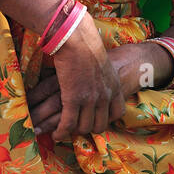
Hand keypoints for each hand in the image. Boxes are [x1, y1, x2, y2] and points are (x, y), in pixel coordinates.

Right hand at [41, 11, 125, 142]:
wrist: (78, 39)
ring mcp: (90, 99)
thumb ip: (102, 77)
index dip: (106, 119)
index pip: (117, 114)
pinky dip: (61, 132)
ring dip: (72, 132)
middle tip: (76, 126)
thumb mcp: (103, 64)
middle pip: (100, 125)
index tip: (95, 118)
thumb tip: (95, 81)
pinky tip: (56, 134)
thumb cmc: (86, 46)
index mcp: (115, 87)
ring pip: (84, 127)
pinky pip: (68, 124)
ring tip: (64, 130)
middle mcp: (105, 96)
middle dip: (87, 128)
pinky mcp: (73, 99)